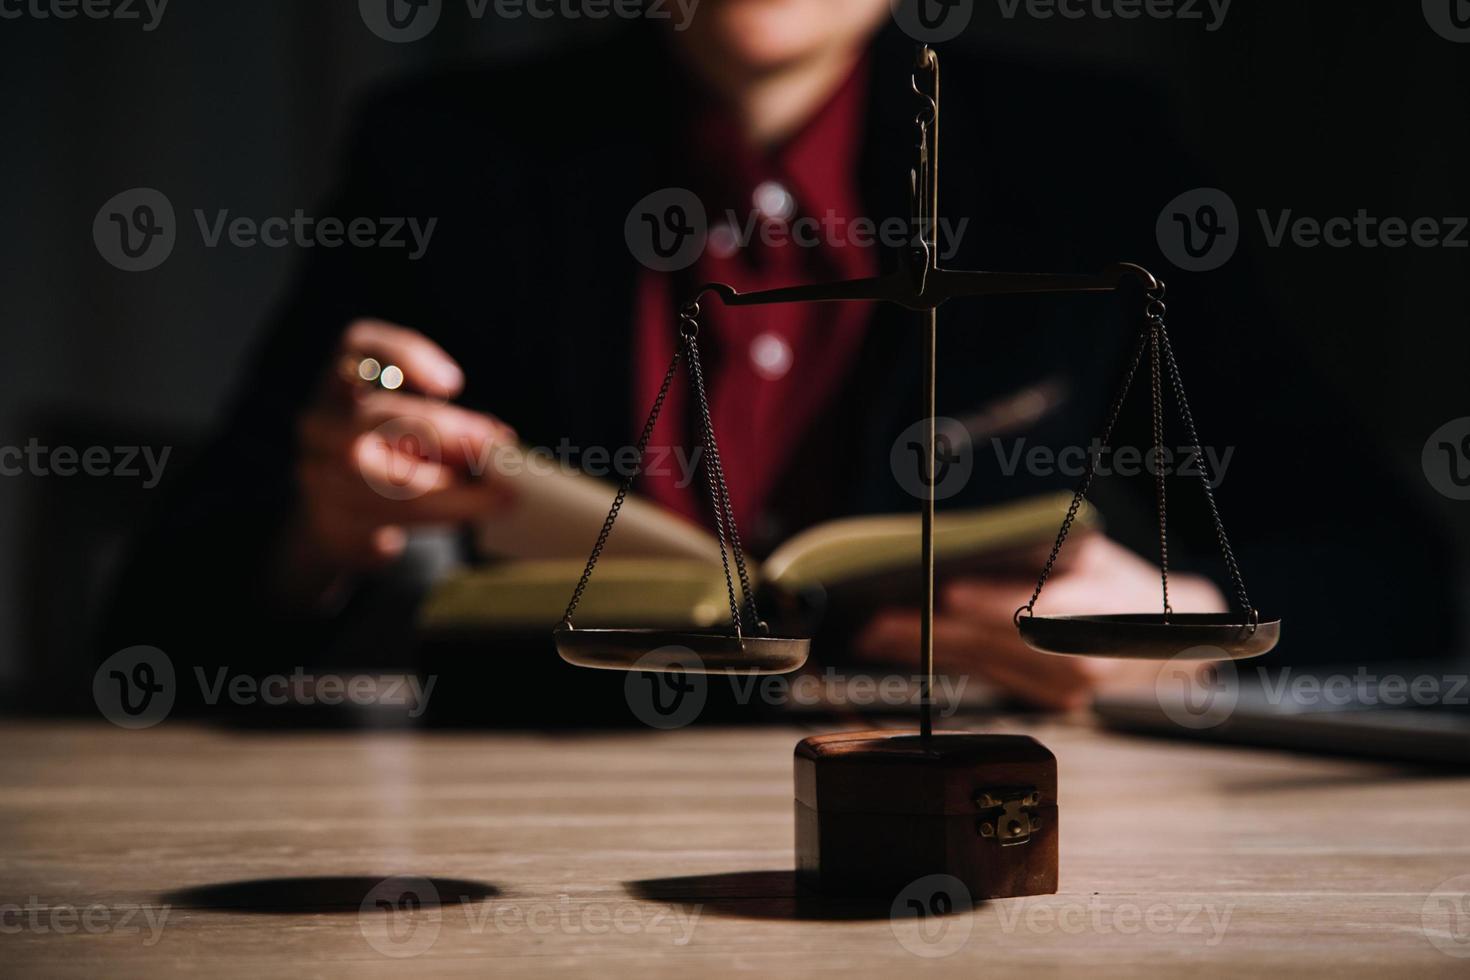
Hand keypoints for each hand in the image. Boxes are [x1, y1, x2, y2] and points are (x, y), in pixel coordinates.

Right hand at [278, 319, 515, 602]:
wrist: (341, 516)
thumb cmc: (394, 456)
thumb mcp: (419, 428)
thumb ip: (451, 427)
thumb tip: (500, 444)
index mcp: (340, 379)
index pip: (358, 346)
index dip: (405, 356)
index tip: (453, 384)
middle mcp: (320, 420)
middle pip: (372, 416)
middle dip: (440, 432)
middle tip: (493, 447)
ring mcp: (315, 471)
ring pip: (377, 478)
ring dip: (448, 490)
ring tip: (498, 495)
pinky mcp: (328, 519)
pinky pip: (382, 519)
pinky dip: (434, 516)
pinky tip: (469, 515)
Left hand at [854, 534, 1225, 710]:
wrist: (1174, 642)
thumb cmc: (1121, 583)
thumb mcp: (1089, 552)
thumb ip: (1040, 553)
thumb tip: (974, 549)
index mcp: (1096, 615)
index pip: (1036, 610)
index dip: (990, 604)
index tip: (948, 594)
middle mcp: (1079, 661)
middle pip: (995, 646)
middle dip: (933, 634)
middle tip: (879, 621)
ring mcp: (1063, 690)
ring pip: (983, 668)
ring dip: (924, 653)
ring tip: (874, 635)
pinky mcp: (1048, 702)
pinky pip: (987, 679)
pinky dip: (944, 663)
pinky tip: (902, 653)